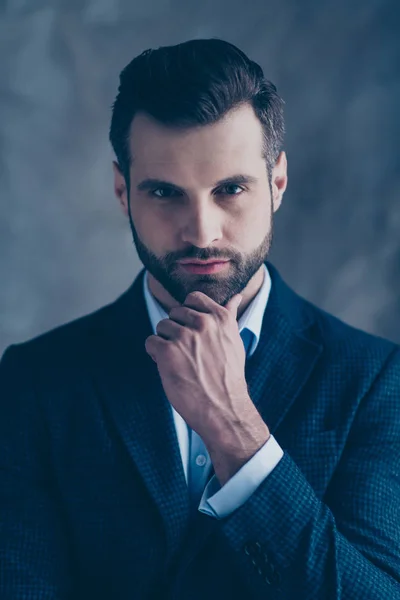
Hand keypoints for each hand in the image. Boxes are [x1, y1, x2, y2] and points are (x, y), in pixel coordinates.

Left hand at [145, 291, 269, 482]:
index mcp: (220, 317)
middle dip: (176, 331)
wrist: (224, 408)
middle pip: (174, 313)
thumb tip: (236, 296)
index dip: (188, 314)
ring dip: (166, 343)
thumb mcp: (234, 342)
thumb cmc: (229, 377)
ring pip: (161, 327)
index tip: (192, 331)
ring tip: (180, 362)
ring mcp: (184, 336)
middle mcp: (203, 323)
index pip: (193, 298)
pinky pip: (151, 342)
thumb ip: (230, 316)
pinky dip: (156, 355)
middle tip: (188, 353)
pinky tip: (170, 368)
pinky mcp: (167, 351)